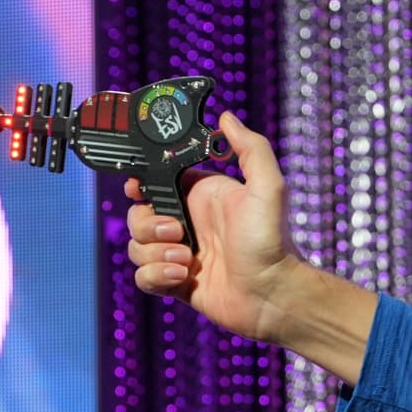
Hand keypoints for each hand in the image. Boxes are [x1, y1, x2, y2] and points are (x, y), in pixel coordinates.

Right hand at [122, 111, 305, 345]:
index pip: (154, 181)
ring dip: (155, 252)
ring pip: (136, 246)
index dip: (140, 183)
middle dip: (149, 224)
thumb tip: (225, 117)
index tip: (139, 188)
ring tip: (187, 260)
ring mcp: (178, 253)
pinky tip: (183, 278)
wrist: (274, 294)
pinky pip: (142, 276)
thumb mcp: (268, 187)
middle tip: (179, 233)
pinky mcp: (175, 282)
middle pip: (138, 214)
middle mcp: (187, 222)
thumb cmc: (273, 242)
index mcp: (199, 196)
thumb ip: (251, 148)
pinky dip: (156, 276)